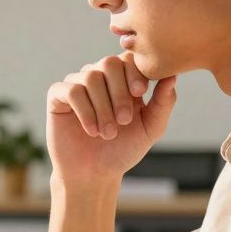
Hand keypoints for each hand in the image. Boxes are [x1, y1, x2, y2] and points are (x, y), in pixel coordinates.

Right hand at [46, 53, 176, 184]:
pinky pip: (72, 91)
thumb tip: (173, 75)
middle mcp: (98, 77)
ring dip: (103, 107)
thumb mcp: (151, 127)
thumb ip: (163, 102)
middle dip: (119, 91)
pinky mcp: (57, 96)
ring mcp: (77, 84)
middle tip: (124, 120)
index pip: (129, 58)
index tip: (140, 92)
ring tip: (108, 133)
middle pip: (109, 63)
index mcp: (122, 80)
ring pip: (90, 77)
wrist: (94, 173)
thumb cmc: (123, 150)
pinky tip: (92, 130)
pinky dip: (85, 111)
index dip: (135, 71)